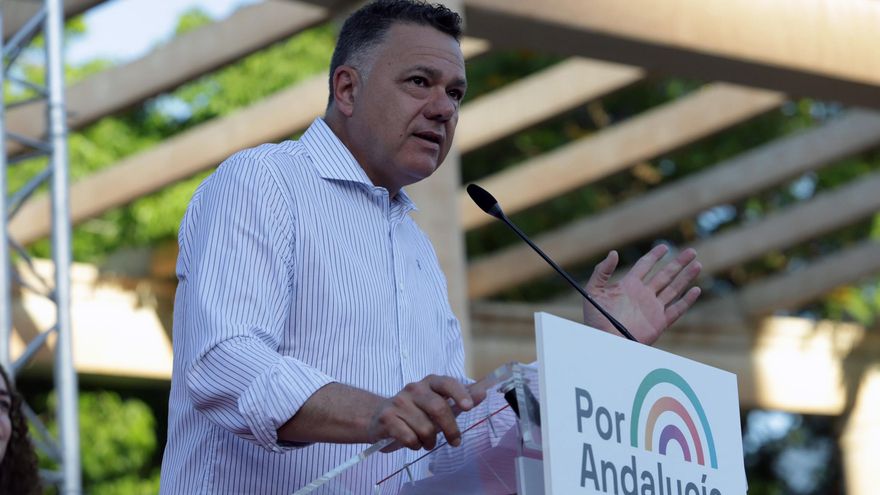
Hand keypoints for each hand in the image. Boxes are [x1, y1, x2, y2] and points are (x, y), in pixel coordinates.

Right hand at [368, 375, 481, 451]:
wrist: (377, 417)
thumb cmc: (415, 410)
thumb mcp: (438, 402)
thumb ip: (460, 398)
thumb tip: (482, 393)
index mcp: (429, 382)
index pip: (447, 383)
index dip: (459, 393)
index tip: (469, 407)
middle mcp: (414, 388)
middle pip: (438, 408)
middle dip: (450, 429)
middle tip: (455, 442)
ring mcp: (399, 402)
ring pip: (425, 428)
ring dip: (430, 441)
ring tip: (427, 442)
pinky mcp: (387, 418)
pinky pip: (409, 438)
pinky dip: (415, 445)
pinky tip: (414, 442)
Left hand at [583, 245, 700, 344]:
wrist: (605, 341)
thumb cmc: (596, 319)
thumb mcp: (594, 291)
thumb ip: (601, 271)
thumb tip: (614, 252)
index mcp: (629, 285)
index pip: (645, 266)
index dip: (655, 255)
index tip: (665, 246)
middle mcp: (643, 295)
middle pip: (665, 275)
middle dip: (678, 263)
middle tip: (692, 251)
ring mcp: (652, 308)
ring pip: (673, 289)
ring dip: (686, 277)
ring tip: (697, 264)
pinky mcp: (659, 322)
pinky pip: (676, 309)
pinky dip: (686, 300)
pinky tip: (696, 290)